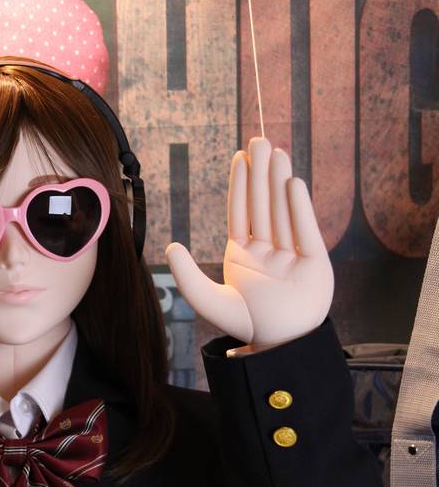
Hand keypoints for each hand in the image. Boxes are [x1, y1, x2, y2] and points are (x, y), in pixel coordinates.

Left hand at [165, 137, 332, 346]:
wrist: (280, 346)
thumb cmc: (248, 324)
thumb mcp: (211, 301)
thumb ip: (189, 278)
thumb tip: (171, 247)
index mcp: (244, 253)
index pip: (241, 211)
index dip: (241, 183)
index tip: (240, 156)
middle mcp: (268, 248)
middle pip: (263, 203)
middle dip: (260, 172)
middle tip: (259, 140)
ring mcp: (292, 253)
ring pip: (283, 211)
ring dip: (279, 181)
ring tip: (276, 152)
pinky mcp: (314, 262)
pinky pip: (305, 230)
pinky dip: (299, 208)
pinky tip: (292, 183)